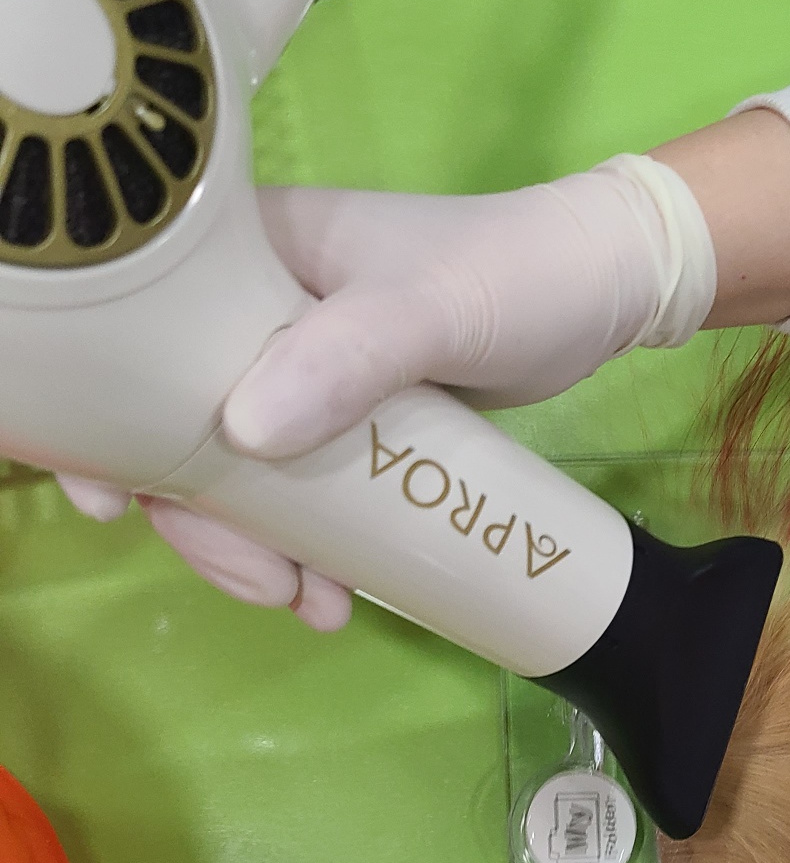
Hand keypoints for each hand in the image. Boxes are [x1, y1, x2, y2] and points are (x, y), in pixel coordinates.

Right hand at [55, 151, 717, 624]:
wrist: (604, 293)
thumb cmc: (516, 275)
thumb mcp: (435, 308)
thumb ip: (348, 357)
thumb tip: (243, 432)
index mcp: (251, 256)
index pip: (143, 337)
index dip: (112, 421)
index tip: (116, 502)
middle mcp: (261, 311)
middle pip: (185, 425)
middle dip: (210, 520)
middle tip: (266, 585)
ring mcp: (306, 369)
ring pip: (244, 471)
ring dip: (263, 547)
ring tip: (314, 606)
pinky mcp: (352, 416)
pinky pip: (305, 488)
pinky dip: (314, 543)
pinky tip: (338, 593)